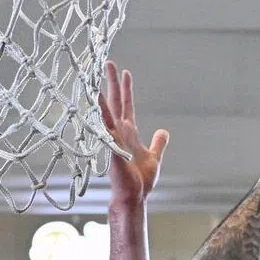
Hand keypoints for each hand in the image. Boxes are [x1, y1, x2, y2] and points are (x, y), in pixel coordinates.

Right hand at [99, 62, 168, 205]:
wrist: (134, 197)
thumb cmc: (140, 180)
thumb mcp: (154, 157)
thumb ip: (158, 143)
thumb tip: (163, 131)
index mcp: (129, 133)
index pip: (127, 106)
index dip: (126, 89)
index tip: (125, 72)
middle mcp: (120, 132)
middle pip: (115, 102)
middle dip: (112, 83)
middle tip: (108, 62)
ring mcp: (114, 139)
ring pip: (107, 112)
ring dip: (102, 94)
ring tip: (96, 76)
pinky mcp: (112, 147)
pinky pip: (105, 128)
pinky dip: (101, 115)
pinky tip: (96, 102)